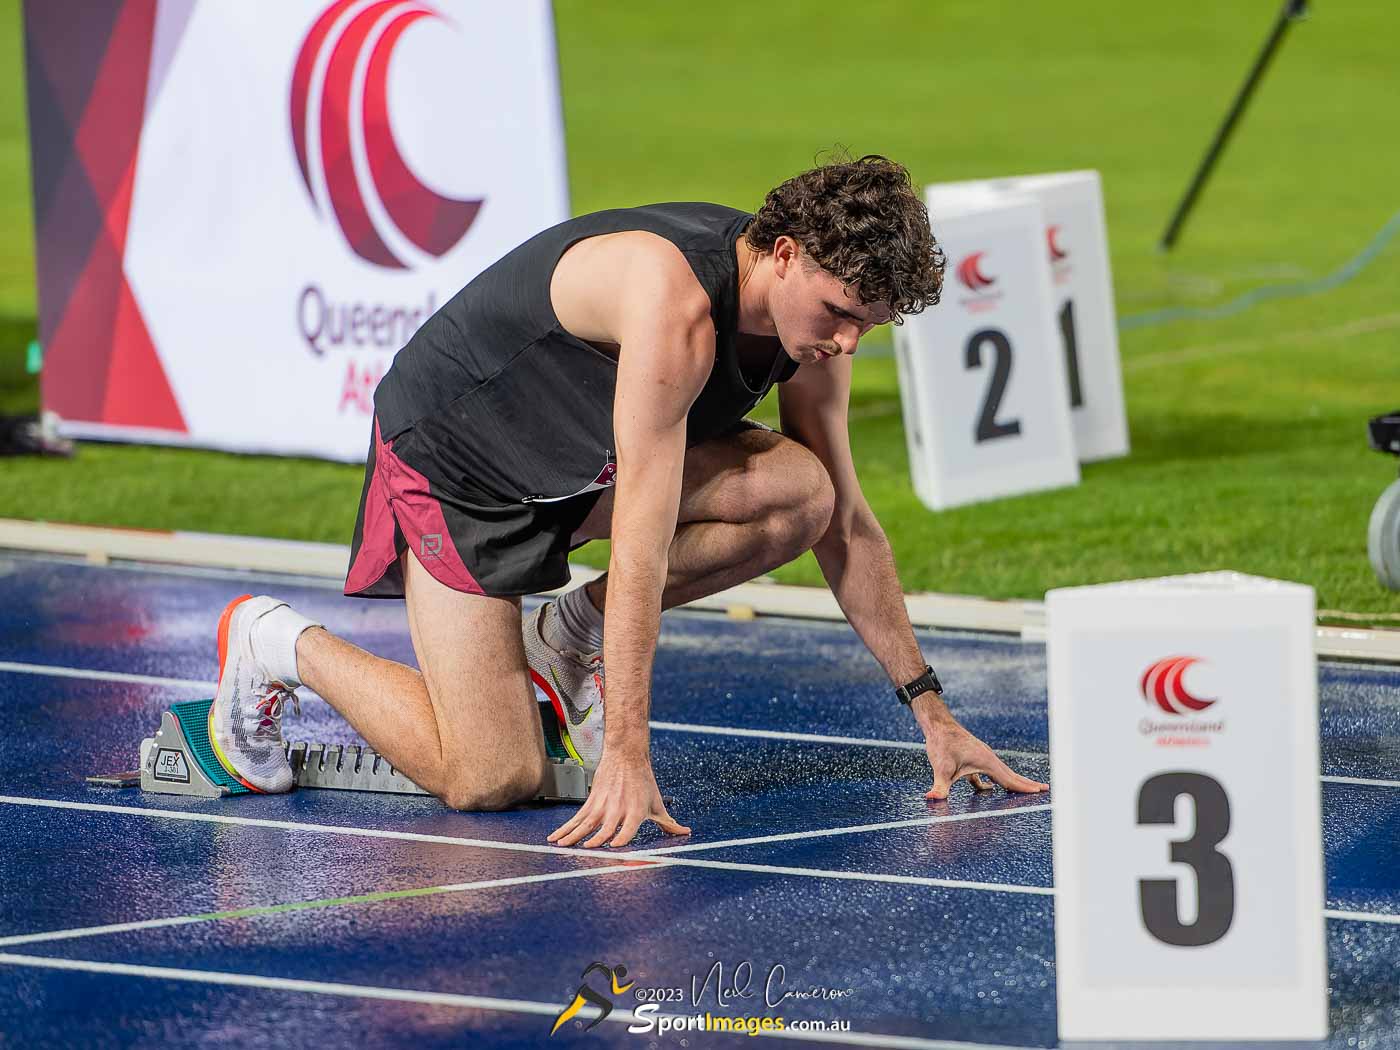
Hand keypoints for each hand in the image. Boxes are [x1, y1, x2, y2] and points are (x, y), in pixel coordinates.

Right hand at [548, 749, 690, 847]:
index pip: (627, 831)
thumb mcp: (658, 803)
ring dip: (572, 837)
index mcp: (635, 812)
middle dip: (594, 842)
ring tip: (561, 846)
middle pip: (603, 829)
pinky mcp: (591, 802)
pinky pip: (576, 819)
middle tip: (586, 851)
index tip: (613, 848)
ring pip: (585, 824)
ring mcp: (602, 806)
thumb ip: (668, 823)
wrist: (626, 755)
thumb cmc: (643, 780)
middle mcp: (618, 809)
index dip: (620, 840)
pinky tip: (555, 837)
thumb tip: (685, 832)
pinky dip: (565, 829)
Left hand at [922, 714, 1047, 800]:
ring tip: (1027, 789)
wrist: (937, 724)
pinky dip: (992, 782)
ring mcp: (982, 757)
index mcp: (987, 762)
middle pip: (1011, 775)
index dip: (1024, 788)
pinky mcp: (973, 757)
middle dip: (1027, 783)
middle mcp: (989, 758)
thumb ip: (939, 787)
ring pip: (1002, 773)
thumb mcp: (940, 768)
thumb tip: (932, 798)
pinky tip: (989, 789)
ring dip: (1013, 782)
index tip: (1040, 792)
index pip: (1009, 779)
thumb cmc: (941, 743)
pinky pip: (987, 773)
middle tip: (1046, 790)